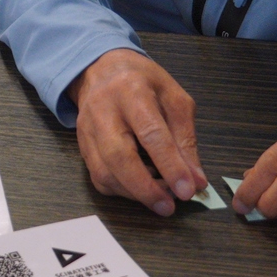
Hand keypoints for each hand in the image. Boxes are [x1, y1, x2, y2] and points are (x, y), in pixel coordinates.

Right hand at [68, 47, 206, 215]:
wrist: (101, 70)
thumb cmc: (144, 83)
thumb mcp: (175, 100)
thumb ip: (186, 139)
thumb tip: (195, 180)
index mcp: (132, 91)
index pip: (150, 133)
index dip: (170, 165)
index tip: (188, 191)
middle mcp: (103, 110)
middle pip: (118, 156)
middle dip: (146, 188)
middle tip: (169, 207)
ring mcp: (87, 129)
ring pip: (104, 172)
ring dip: (134, 193)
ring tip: (160, 198)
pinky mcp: (81, 145)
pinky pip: (98, 177)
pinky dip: (121, 191)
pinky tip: (140, 189)